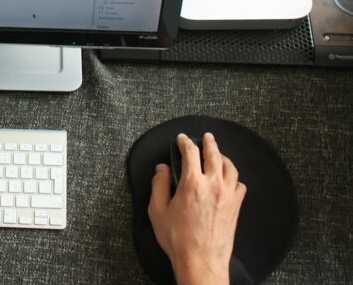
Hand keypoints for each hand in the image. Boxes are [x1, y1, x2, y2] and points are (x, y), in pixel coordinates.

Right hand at [148, 133, 246, 284]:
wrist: (201, 261)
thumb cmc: (178, 239)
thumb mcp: (157, 211)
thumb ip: (159, 185)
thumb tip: (161, 169)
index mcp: (192, 183)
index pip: (190, 153)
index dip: (185, 142)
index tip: (182, 139)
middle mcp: (213, 185)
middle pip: (214, 154)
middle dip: (209, 142)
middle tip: (206, 136)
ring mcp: (228, 196)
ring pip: (230, 167)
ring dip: (223, 157)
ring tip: (219, 154)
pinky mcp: (236, 207)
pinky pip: (240, 185)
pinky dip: (234, 178)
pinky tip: (229, 179)